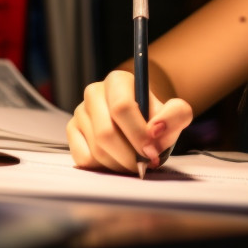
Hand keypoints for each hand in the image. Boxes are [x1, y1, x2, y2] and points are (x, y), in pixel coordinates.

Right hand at [66, 69, 192, 172]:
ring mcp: (80, 112)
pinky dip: (104, 167)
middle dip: (129, 155)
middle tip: (144, 164)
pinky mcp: (72, 132)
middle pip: (106, 133)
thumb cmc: (156, 116)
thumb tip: (155, 130)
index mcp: (117, 81)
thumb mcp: (175, 113)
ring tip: (134, 163)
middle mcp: (94, 92)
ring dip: (119, 164)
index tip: (151, 151)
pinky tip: (117, 160)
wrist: (141, 120)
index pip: (122, 107)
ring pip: (96, 149)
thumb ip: (175, 116)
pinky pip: (84, 159)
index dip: (138, 133)